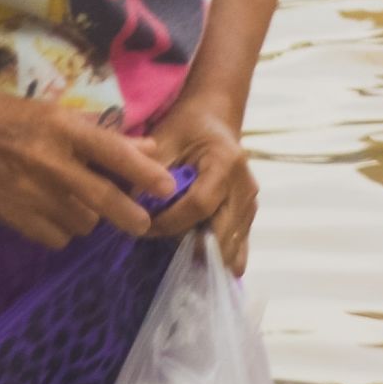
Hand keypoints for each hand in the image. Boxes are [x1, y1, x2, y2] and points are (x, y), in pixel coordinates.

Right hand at [0, 91, 172, 250]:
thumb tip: (147, 148)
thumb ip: (102, 135)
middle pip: (103, 199)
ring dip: (89, 218)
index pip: (113, 153)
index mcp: (63, 130)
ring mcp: (31, 194)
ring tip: (78, 202)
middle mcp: (50, 163)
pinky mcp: (15, 218)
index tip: (166, 187)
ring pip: (82, 223)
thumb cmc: (9, 116)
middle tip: (142, 223)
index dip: (144, 172)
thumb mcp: (56, 114)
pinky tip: (53, 213)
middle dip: (130, 216)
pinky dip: (61, 230)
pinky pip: (56, 238)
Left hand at [144, 102, 258, 272]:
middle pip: (221, 233)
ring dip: (203, 255)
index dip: (170, 222)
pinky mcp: (249, 214)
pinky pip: (238, 246)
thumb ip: (150, 171)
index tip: (144, 227)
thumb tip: (131, 207)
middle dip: (187, 246)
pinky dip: (218, 257)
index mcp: (226, 163)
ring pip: (231, 245)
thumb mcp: (164, 139)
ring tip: (175, 256)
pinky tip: (199, 265)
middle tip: (159, 248)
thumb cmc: (187, 126)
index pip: (199, 205)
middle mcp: (245, 186)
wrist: (214, 119)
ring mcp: (251, 203)